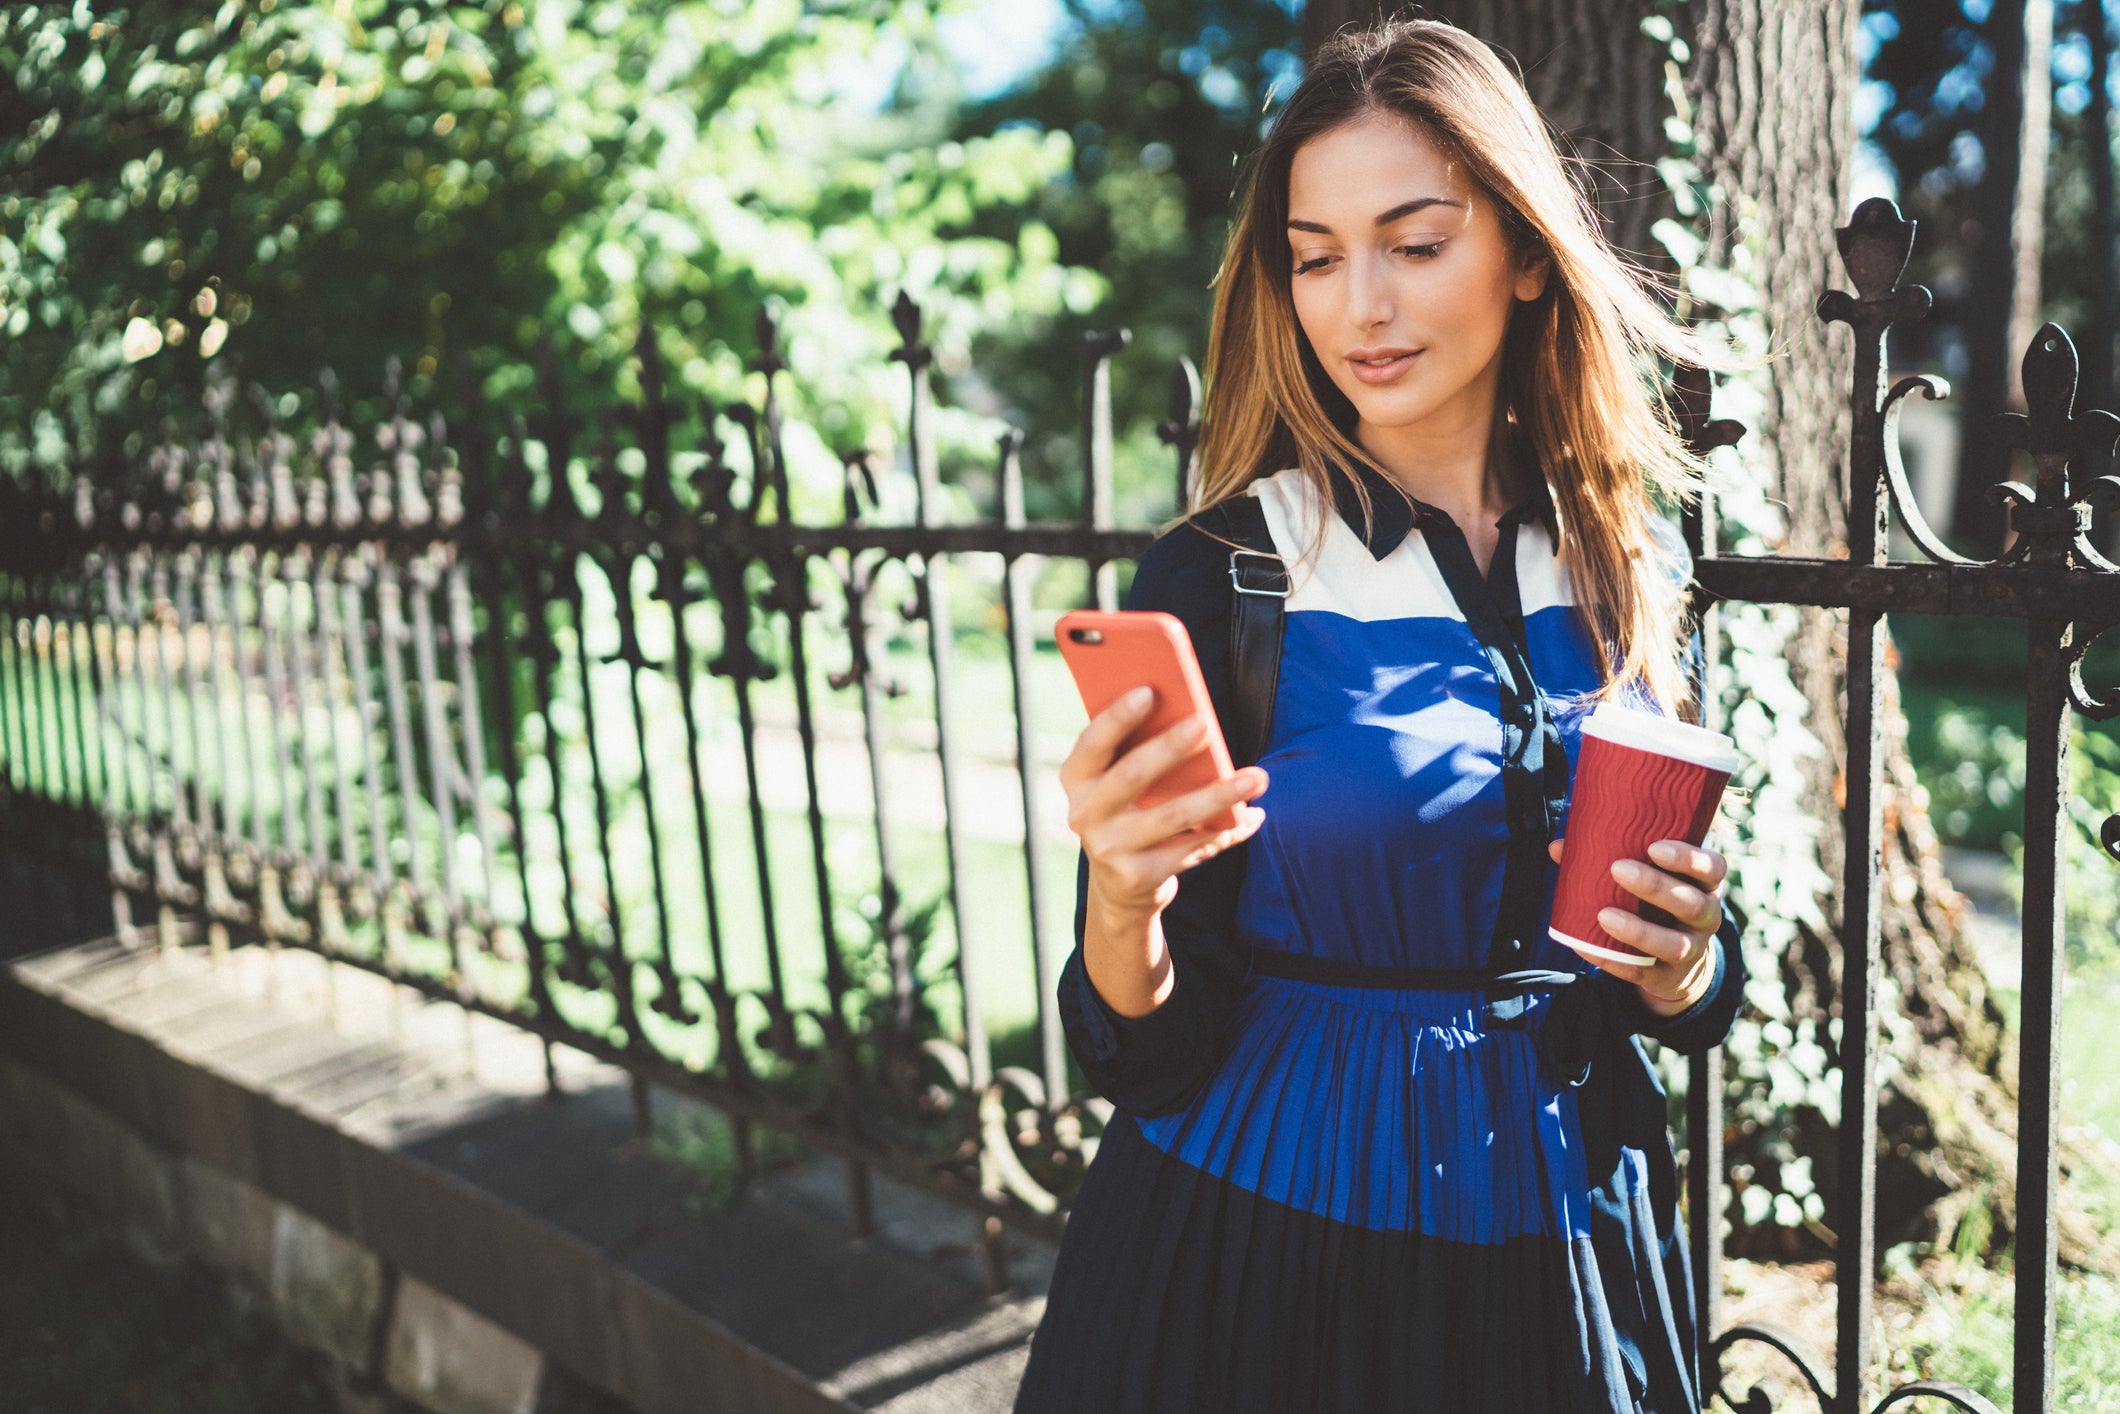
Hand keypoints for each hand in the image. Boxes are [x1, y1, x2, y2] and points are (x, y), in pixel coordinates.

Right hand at [1060, 683, 1268, 918]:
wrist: (1118, 882)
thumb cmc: (1127, 808)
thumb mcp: (1116, 779)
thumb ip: (1137, 748)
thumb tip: (1191, 714)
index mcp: (1077, 778)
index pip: (1093, 742)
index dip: (1118, 717)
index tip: (1149, 691)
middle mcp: (1085, 813)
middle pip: (1132, 775)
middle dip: (1169, 748)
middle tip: (1205, 724)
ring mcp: (1110, 848)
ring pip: (1172, 816)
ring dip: (1218, 795)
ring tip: (1256, 777)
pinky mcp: (1139, 876)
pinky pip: (1192, 848)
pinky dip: (1227, 831)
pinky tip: (1253, 814)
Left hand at [1546, 836, 1726, 1016]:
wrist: (1675, 963)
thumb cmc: (1655, 905)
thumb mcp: (1650, 879)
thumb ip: (1610, 859)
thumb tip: (1558, 847)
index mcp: (1704, 885)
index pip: (1712, 868)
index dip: (1688, 858)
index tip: (1654, 847)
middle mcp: (1706, 918)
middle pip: (1693, 904)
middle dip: (1656, 886)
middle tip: (1618, 869)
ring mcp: (1692, 951)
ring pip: (1675, 944)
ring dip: (1639, 930)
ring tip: (1604, 915)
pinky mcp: (1668, 977)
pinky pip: (1642, 972)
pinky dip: (1614, 961)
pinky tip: (1587, 947)